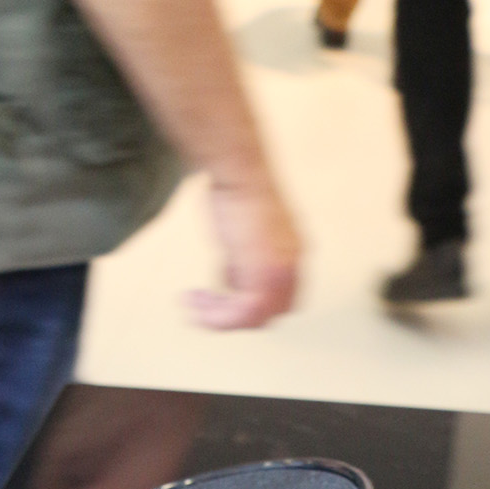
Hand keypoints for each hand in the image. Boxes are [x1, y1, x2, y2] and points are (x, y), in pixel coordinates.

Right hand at [187, 177, 302, 329]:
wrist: (240, 170)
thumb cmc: (238, 190)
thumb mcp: (243, 234)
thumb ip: (244, 261)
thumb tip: (232, 281)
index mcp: (293, 254)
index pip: (282, 301)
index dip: (254, 309)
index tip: (225, 304)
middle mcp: (292, 265)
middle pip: (268, 314)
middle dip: (232, 316)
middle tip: (205, 308)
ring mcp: (280, 271)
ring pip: (254, 318)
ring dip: (219, 317)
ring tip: (196, 304)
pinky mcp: (263, 275)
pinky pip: (242, 314)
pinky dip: (216, 315)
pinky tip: (197, 301)